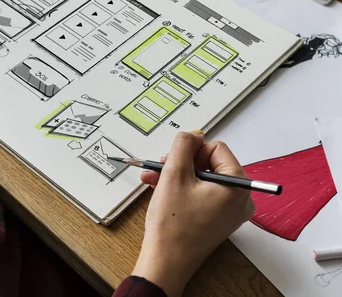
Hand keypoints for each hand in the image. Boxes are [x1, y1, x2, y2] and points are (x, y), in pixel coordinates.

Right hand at [132, 132, 254, 296]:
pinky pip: (202, 193)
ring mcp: (230, 210)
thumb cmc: (173, 224)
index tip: (174, 160)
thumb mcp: (174, 173)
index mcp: (238, 186)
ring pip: (202, 178)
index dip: (191, 151)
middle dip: (182, 163)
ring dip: (177, 175)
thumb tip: (193, 135)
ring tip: (154, 179)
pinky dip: (182, 188)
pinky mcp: (218, 218)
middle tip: (161, 168)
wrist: (165, 261)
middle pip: (209, 163)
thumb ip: (184, 145)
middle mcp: (240, 199)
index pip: (216, 148)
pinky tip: (161, 188)